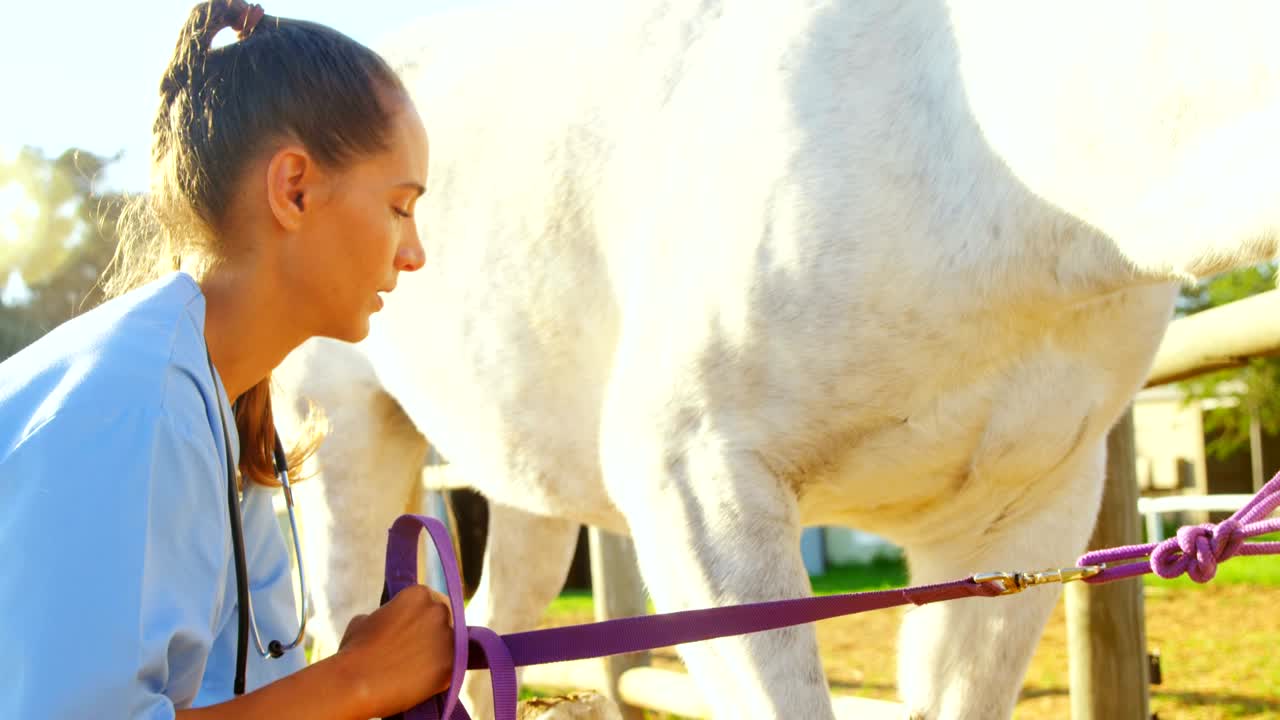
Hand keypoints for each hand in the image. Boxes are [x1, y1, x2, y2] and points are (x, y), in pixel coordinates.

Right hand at [335, 585, 455, 717]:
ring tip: (416, 668)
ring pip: (452, 645)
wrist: (355, 682)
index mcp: (419, 594)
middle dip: (435, 633)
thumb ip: (387, 614)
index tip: (415, 631)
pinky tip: (421, 681)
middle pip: (447, 620)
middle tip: (418, 650)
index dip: (424, 618)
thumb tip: (391, 620)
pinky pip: (452, 669)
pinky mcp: (452, 665)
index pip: (432, 601)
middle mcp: (439, 611)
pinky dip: (439, 675)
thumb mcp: (366, 619)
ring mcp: (448, 638)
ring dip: (439, 654)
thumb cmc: (355, 651)